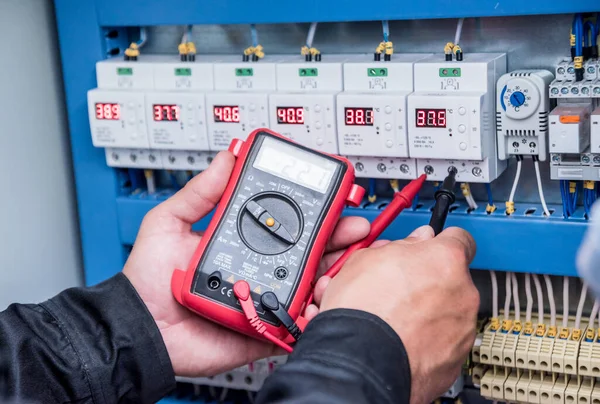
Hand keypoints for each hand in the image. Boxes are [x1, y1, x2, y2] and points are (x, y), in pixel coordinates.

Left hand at [123, 151, 369, 376]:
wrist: (140, 328)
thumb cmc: (149, 278)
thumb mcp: (169, 222)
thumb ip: (199, 193)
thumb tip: (226, 157)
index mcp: (241, 244)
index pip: (283, 225)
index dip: (310, 213)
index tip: (331, 199)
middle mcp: (256, 270)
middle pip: (305, 253)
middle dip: (335, 239)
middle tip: (356, 227)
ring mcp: (263, 300)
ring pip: (308, 286)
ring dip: (333, 273)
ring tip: (351, 259)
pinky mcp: (263, 330)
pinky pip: (295, 324)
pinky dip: (315, 314)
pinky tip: (328, 298)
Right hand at [319, 225, 478, 403]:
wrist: (362, 363)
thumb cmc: (363, 312)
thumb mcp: (367, 259)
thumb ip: (401, 245)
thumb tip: (412, 242)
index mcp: (445, 259)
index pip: (459, 238)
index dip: (440, 243)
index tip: (428, 250)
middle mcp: (463, 292)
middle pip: (452, 278)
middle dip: (430, 282)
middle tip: (400, 290)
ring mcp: (463, 328)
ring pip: (449, 312)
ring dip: (429, 313)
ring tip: (395, 320)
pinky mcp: (456, 359)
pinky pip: (445, 342)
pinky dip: (428, 341)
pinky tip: (402, 341)